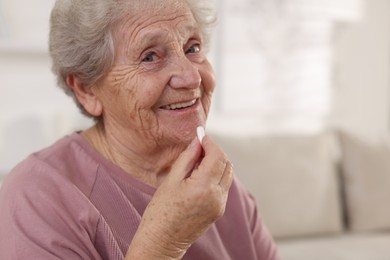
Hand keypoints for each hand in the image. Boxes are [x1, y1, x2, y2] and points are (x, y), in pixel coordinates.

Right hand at [126, 136, 233, 258]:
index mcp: (203, 187)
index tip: (200, 136)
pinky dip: (216, 175)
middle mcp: (217, 196)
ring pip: (228, 174)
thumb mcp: (171, 180)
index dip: (210, 143)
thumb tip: (197, 141)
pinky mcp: (219, 210)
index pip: (217, 156)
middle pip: (226, 164)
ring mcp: (220, 205)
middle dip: (215, 151)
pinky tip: (201, 174)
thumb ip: (187, 158)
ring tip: (198, 160)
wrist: (161, 242)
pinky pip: (224, 186)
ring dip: (217, 162)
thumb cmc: (160, 212)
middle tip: (199, 146)